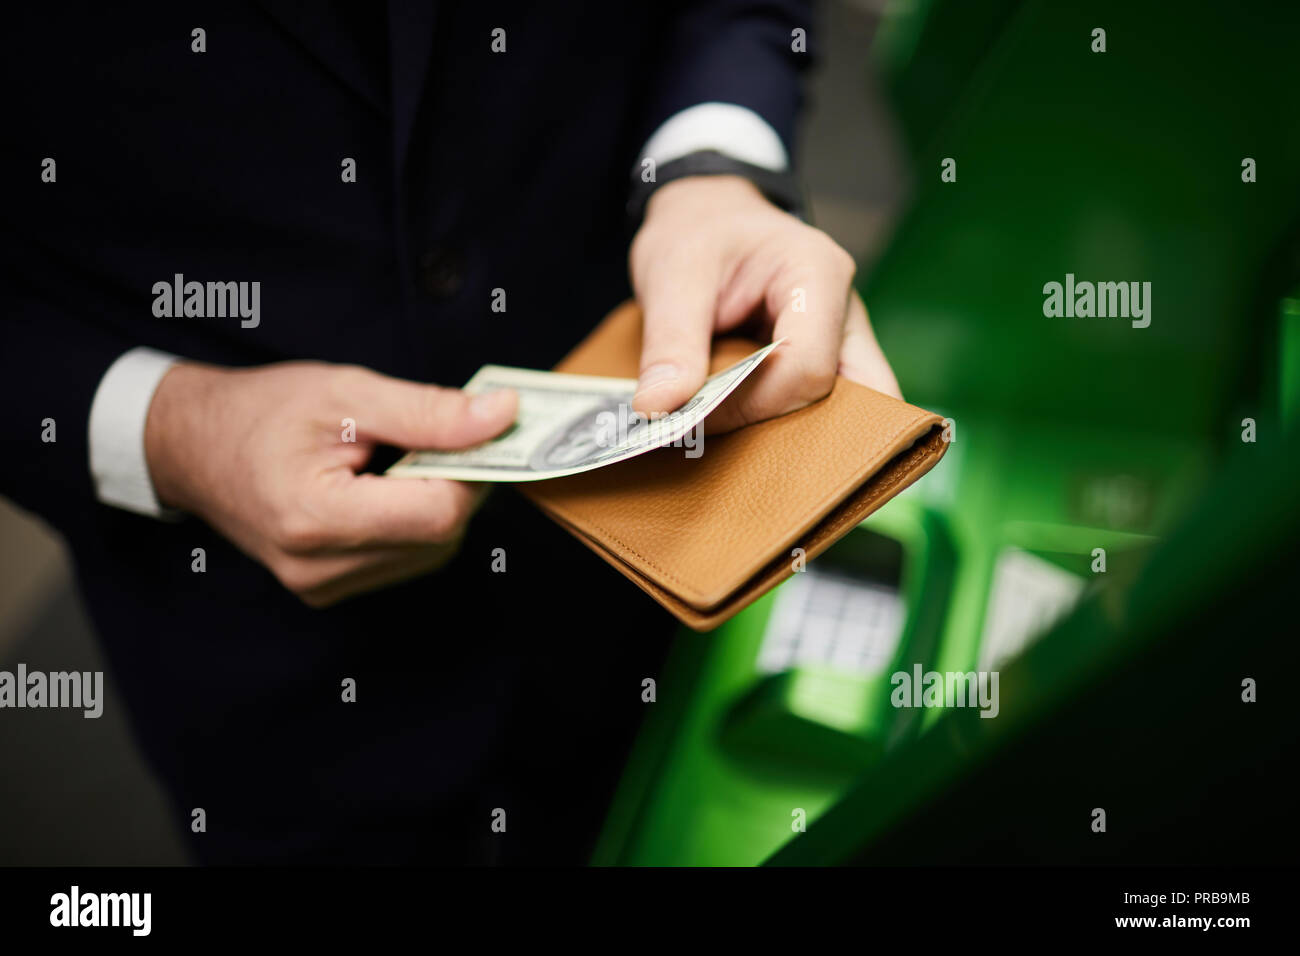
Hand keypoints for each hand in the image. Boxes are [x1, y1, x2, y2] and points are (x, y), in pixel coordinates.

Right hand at [144, 361, 516, 606]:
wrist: (191, 447)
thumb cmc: (260, 412)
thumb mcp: (346, 393)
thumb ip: (429, 411)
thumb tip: (503, 415)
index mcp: (317, 520)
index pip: (438, 514)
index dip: (471, 471)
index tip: (476, 431)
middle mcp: (319, 570)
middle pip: (440, 538)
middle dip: (456, 486)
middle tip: (440, 438)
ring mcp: (322, 589)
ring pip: (429, 554)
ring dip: (436, 505)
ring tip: (400, 460)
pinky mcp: (328, 591)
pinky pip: (404, 561)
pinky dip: (413, 522)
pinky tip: (386, 488)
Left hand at [629, 175, 900, 431]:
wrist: (707, 215)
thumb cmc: (696, 231)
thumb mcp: (671, 273)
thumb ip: (669, 343)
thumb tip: (658, 409)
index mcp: (818, 273)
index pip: (806, 368)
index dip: (750, 405)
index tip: (694, 416)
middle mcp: (844, 310)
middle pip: (848, 398)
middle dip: (789, 431)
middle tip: (723, 438)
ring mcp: (842, 338)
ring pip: (851, 409)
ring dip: (794, 433)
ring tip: (733, 438)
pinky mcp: (826, 359)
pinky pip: (825, 406)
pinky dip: (786, 424)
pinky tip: (744, 432)